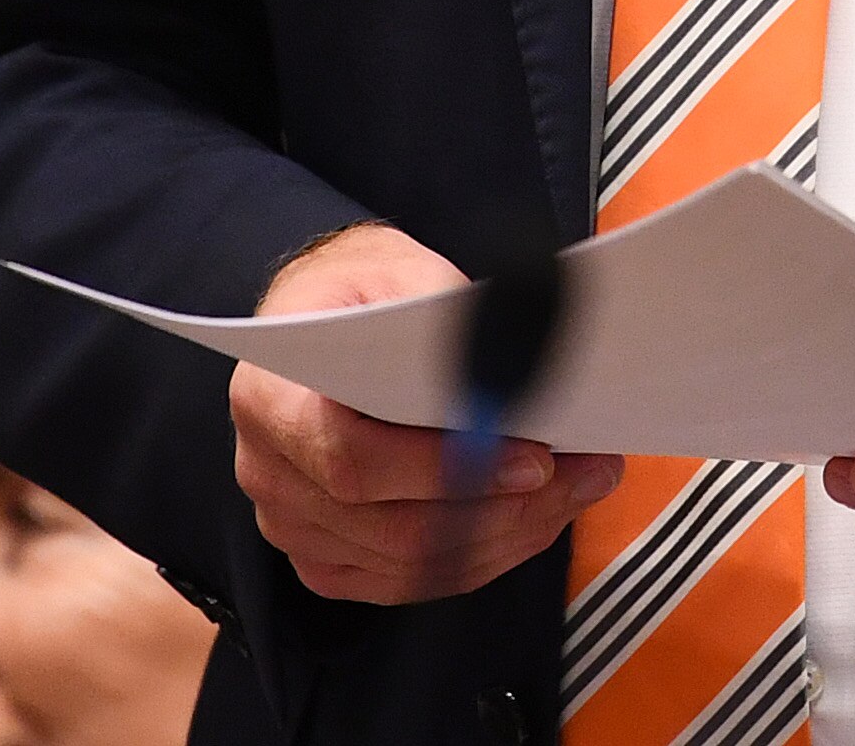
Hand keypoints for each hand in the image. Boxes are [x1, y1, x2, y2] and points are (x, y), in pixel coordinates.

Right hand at [227, 224, 624, 601]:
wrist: (322, 313)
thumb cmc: (360, 293)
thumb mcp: (402, 275)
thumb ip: (453, 325)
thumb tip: (524, 375)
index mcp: (271, 396)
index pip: (353, 460)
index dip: (446, 471)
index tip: (533, 458)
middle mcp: (270, 472)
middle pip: (391, 526)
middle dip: (503, 508)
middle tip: (584, 473)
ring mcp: (292, 525)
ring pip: (409, 563)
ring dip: (507, 535)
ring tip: (577, 490)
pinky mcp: (325, 556)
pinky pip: (406, 580)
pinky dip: (478, 556)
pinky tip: (531, 520)